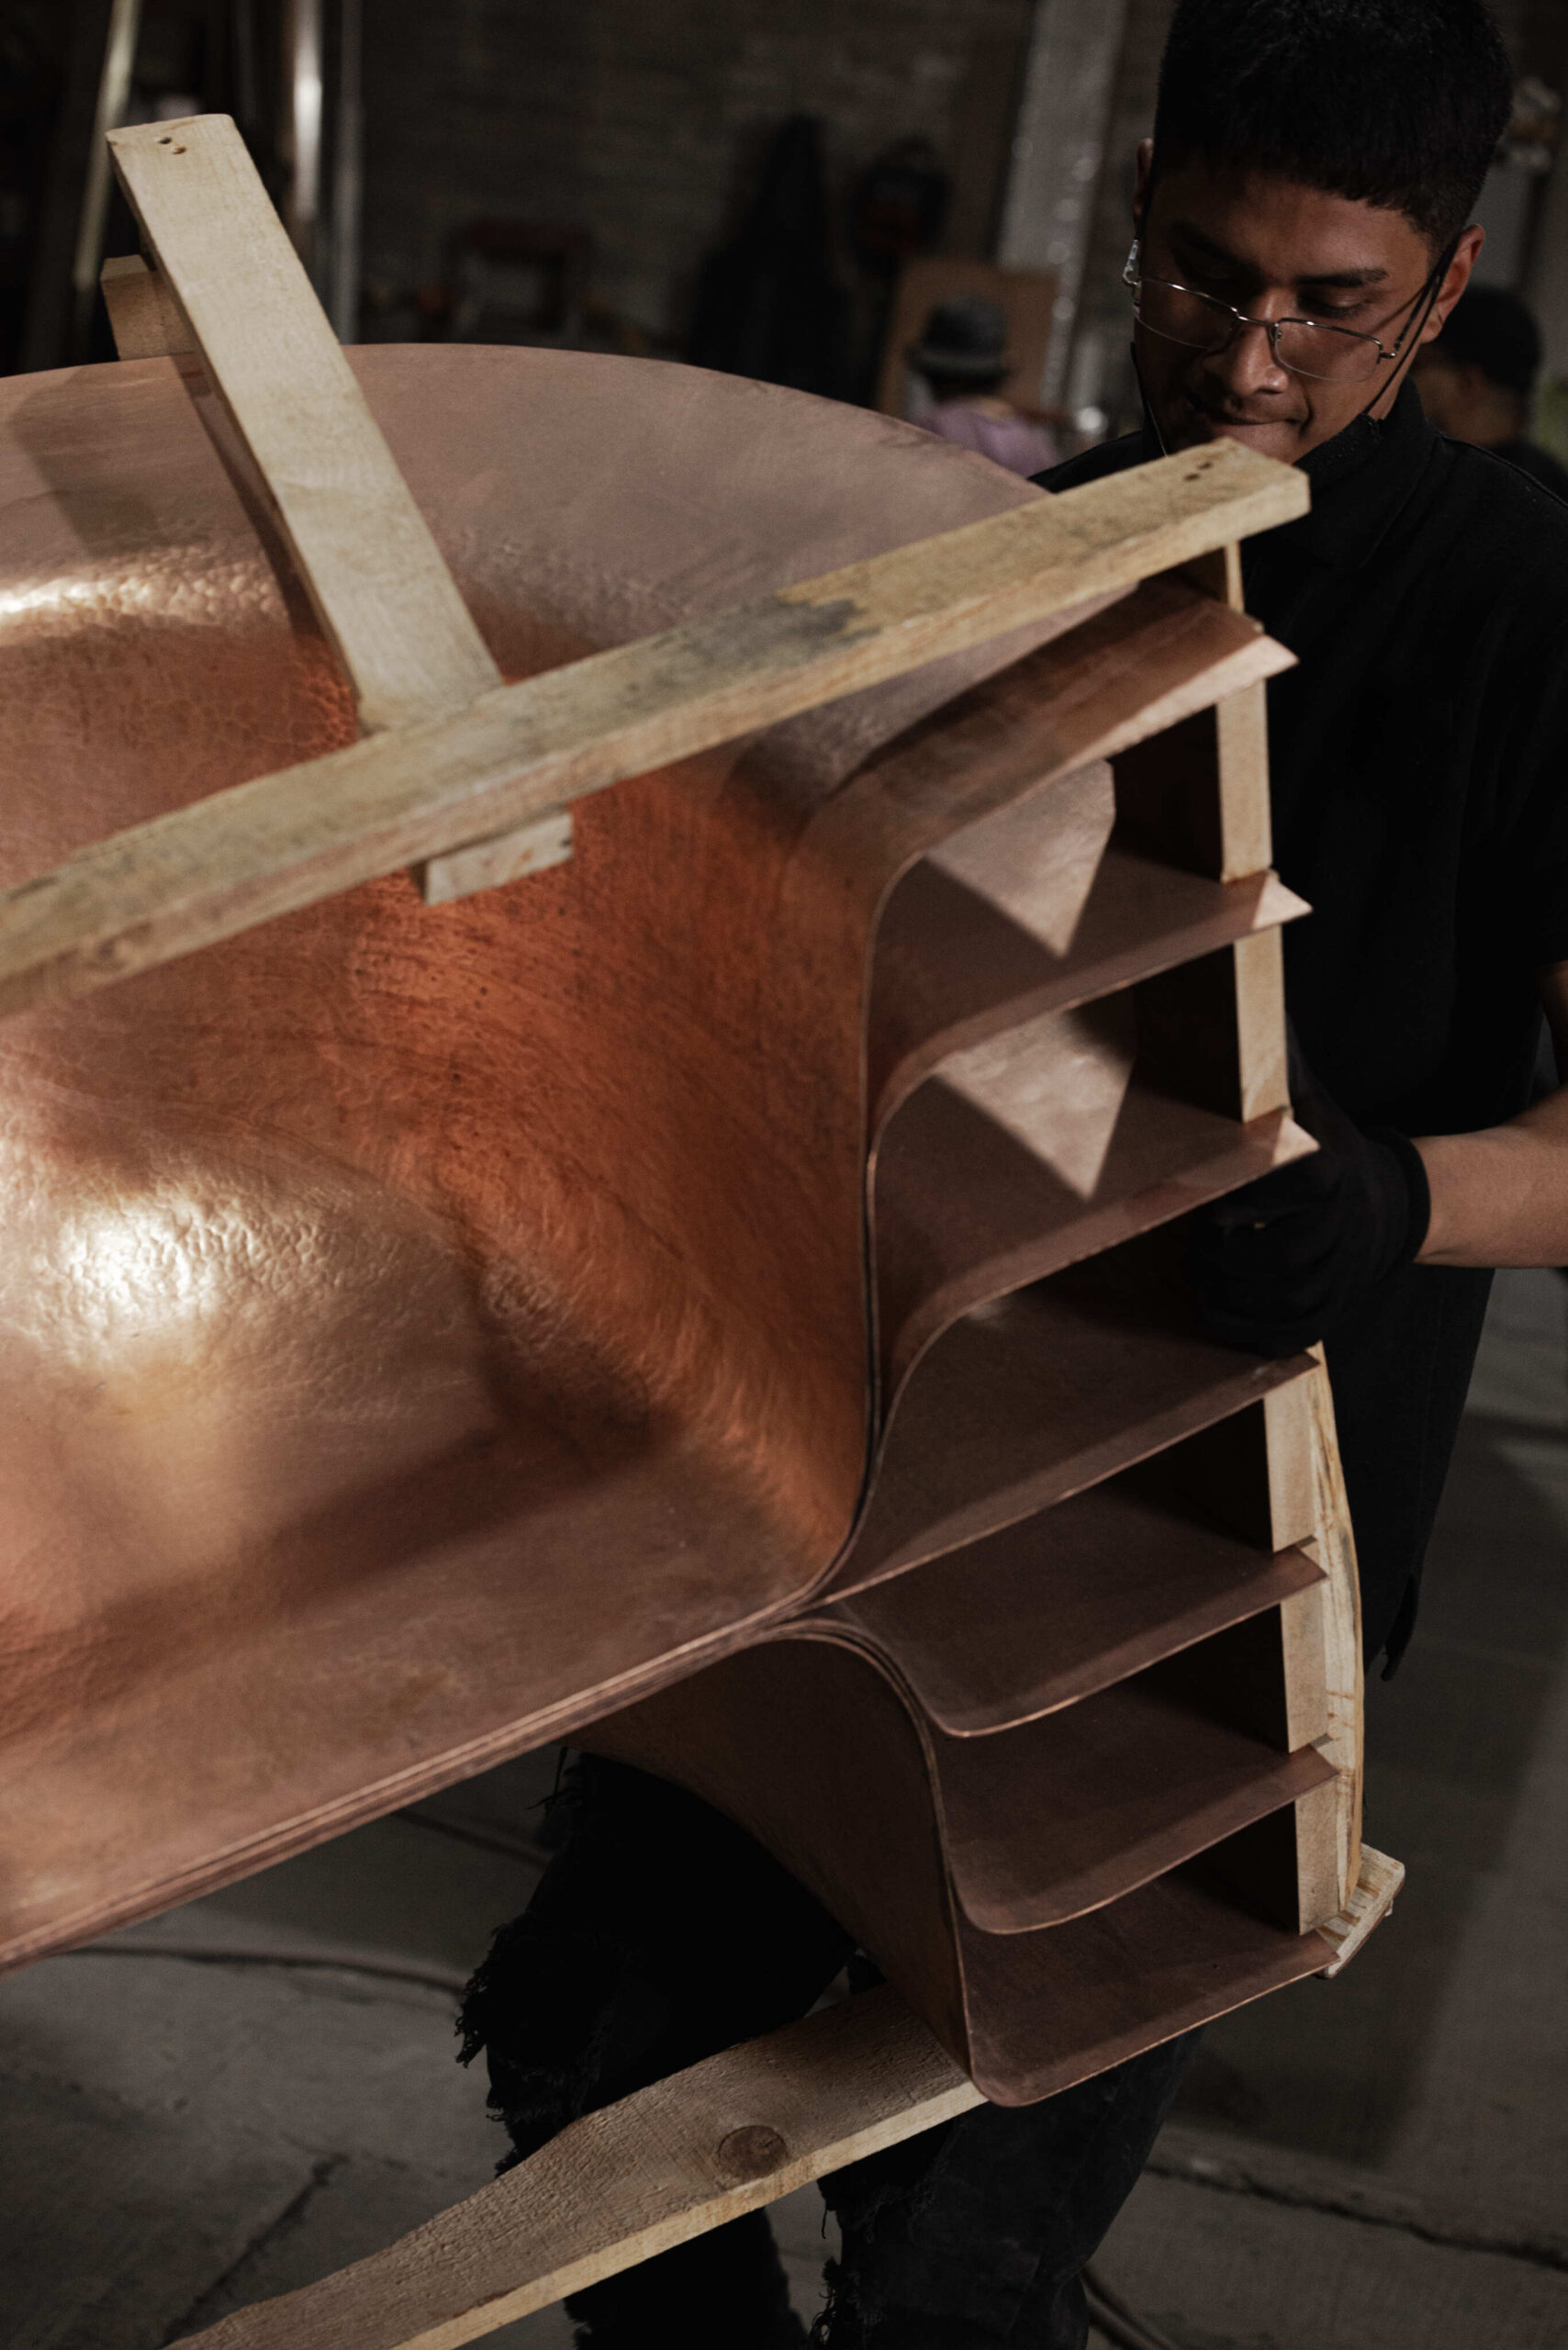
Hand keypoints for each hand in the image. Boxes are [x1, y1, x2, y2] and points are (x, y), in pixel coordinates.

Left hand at [1189, 1035, 1430, 1355]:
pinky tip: (1211, 1308)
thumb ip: (1275, 1063)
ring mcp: (1338, 1278)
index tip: (1210, 1202)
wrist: (1384, 1209)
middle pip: (1284, 1255)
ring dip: (1228, 1292)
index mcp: (1332, 1173)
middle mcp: (1342, 1230)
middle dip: (1227, 1253)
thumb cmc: (1324, 1148)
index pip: (1300, 1187)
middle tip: (1194, 1240)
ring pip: (1282, 1299)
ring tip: (1198, 1271)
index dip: (1251, 1198)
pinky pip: (1284, 1336)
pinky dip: (1240, 1330)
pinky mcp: (1327, 1315)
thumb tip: (1246, 997)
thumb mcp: (1307, 1101)